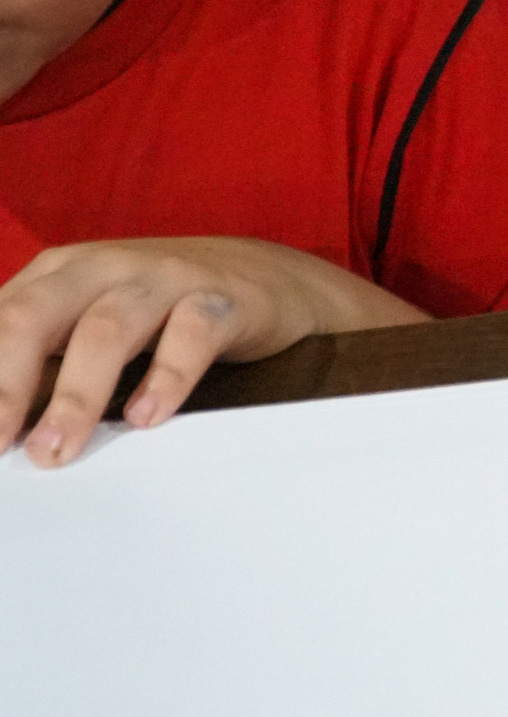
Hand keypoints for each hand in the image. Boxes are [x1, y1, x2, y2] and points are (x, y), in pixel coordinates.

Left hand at [0, 237, 427, 466]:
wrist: (271, 277)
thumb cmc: (165, 309)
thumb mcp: (91, 320)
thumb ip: (45, 357)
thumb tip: (3, 423)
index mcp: (59, 274)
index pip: (0, 320)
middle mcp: (104, 267)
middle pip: (36, 317)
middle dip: (6, 385)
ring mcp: (165, 278)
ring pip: (107, 330)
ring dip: (76, 396)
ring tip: (57, 449)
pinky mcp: (223, 297)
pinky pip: (191, 332)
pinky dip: (166, 376)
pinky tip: (146, 417)